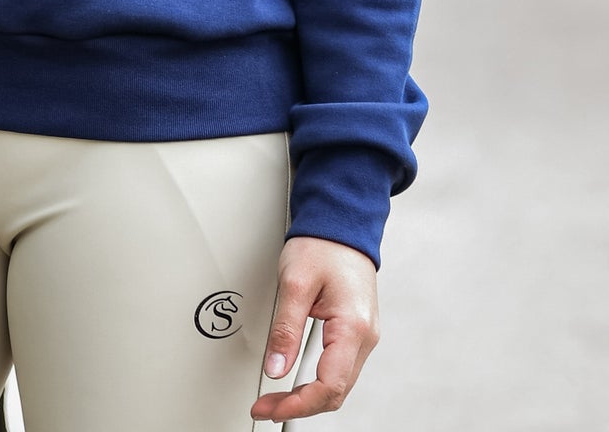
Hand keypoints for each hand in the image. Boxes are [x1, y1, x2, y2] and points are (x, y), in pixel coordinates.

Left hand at [251, 236, 378, 420]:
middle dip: (299, 406)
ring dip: (307, 396)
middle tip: (266, 406)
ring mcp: (363, 335)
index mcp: (353, 327)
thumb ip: (285, 329)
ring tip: (275, 397)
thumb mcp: (295, 283)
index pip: (329, 386)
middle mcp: (364, 336)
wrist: (341, 223)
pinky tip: (295, 381)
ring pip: (338, 384)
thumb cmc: (322, 244)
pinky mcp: (355, 331)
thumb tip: (275, 368)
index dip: (298, 405)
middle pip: (335, 392)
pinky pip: (338, 368)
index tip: (270, 407)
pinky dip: (316, 381)